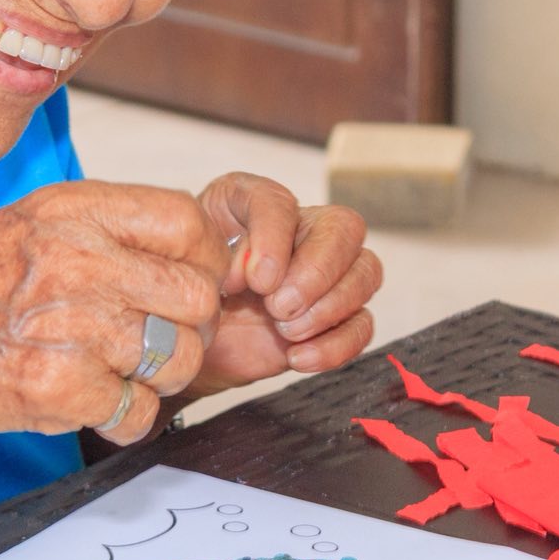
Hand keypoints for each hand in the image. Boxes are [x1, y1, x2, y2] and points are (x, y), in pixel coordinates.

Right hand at [0, 180, 227, 446]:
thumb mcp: (23, 226)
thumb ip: (100, 231)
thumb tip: (184, 250)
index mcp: (69, 209)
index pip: (188, 222)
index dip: (201, 262)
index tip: (182, 286)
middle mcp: (75, 257)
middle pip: (197, 295)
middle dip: (187, 329)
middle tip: (152, 344)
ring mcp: (67, 323)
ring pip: (177, 357)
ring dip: (156, 379)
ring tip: (113, 376)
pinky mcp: (56, 388)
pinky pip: (139, 412)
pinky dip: (123, 421)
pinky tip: (87, 405)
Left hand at [193, 173, 380, 391]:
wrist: (194, 337)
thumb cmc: (191, 288)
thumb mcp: (192, 261)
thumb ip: (221, 254)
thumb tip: (261, 273)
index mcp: (258, 206)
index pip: (280, 203)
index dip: (273, 238)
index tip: (255, 279)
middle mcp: (302, 230)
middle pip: (345, 228)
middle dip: (316, 272)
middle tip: (278, 307)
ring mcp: (326, 274)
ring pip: (366, 271)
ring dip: (329, 307)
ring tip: (284, 330)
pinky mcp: (335, 318)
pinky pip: (362, 325)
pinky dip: (336, 345)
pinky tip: (298, 356)